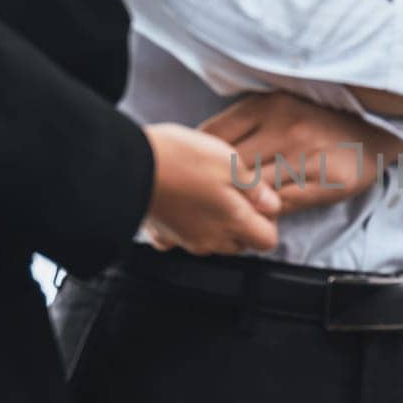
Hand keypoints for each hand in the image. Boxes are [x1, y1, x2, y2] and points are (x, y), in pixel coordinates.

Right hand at [140, 123, 280, 254]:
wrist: (129, 164)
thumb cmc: (181, 159)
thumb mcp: (230, 163)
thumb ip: (255, 189)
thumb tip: (272, 205)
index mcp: (233, 222)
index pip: (267, 240)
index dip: (269, 220)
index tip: (259, 199)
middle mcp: (212, 240)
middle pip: (241, 243)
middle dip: (244, 222)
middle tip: (233, 191)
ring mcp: (186, 240)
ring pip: (214, 241)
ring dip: (217, 222)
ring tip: (206, 190)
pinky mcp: (164, 235)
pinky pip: (184, 237)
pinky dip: (188, 224)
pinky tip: (183, 202)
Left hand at [199, 92, 402, 214]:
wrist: (377, 126)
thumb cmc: (320, 119)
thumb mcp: (280, 105)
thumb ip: (246, 122)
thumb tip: (203, 147)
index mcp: (268, 105)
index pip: (215, 135)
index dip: (200, 158)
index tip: (196, 172)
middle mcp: (285, 127)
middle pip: (230, 167)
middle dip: (215, 187)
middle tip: (206, 201)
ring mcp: (306, 156)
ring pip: (255, 190)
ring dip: (241, 205)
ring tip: (231, 212)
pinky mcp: (327, 182)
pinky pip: (283, 205)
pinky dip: (267, 213)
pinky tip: (262, 215)